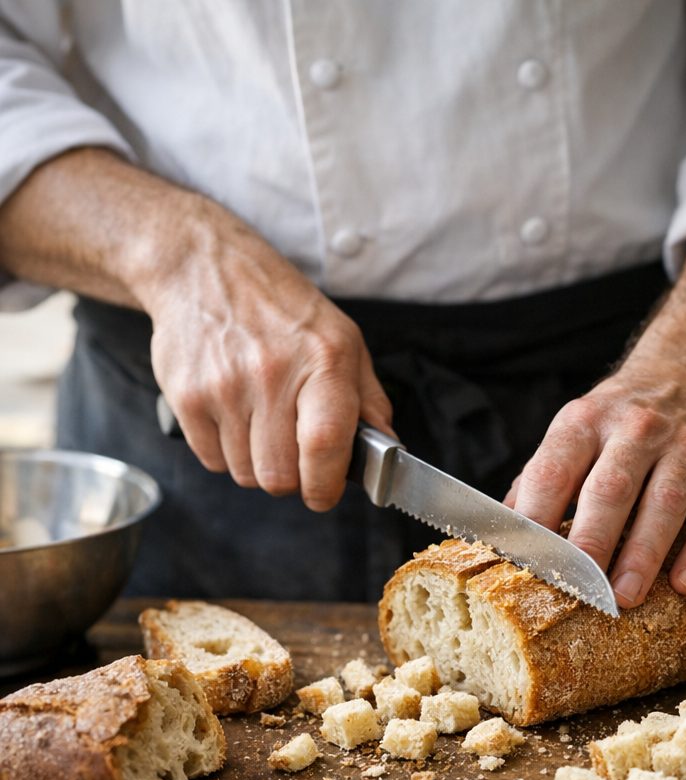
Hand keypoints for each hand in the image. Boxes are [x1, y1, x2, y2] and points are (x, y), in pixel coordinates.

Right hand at [143, 199, 391, 510]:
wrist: (204, 269)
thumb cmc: (282, 310)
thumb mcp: (344, 341)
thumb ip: (370, 401)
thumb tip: (389, 451)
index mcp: (323, 361)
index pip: (324, 445)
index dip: (325, 486)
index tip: (325, 493)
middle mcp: (272, 374)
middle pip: (279, 477)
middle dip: (292, 479)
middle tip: (294, 453)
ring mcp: (224, 387)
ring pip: (245, 475)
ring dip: (257, 464)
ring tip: (262, 423)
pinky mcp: (186, 397)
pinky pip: (211, 461)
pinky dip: (226, 452)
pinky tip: (234, 416)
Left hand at [505, 211, 685, 606]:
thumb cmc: (618, 420)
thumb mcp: (574, 431)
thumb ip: (540, 479)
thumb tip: (504, 535)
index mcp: (585, 421)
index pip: (554, 471)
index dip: (538, 517)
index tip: (529, 562)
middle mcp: (637, 428)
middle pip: (611, 489)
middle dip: (593, 541)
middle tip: (581, 588)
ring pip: (665, 502)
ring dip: (644, 553)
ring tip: (625, 596)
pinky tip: (685, 583)